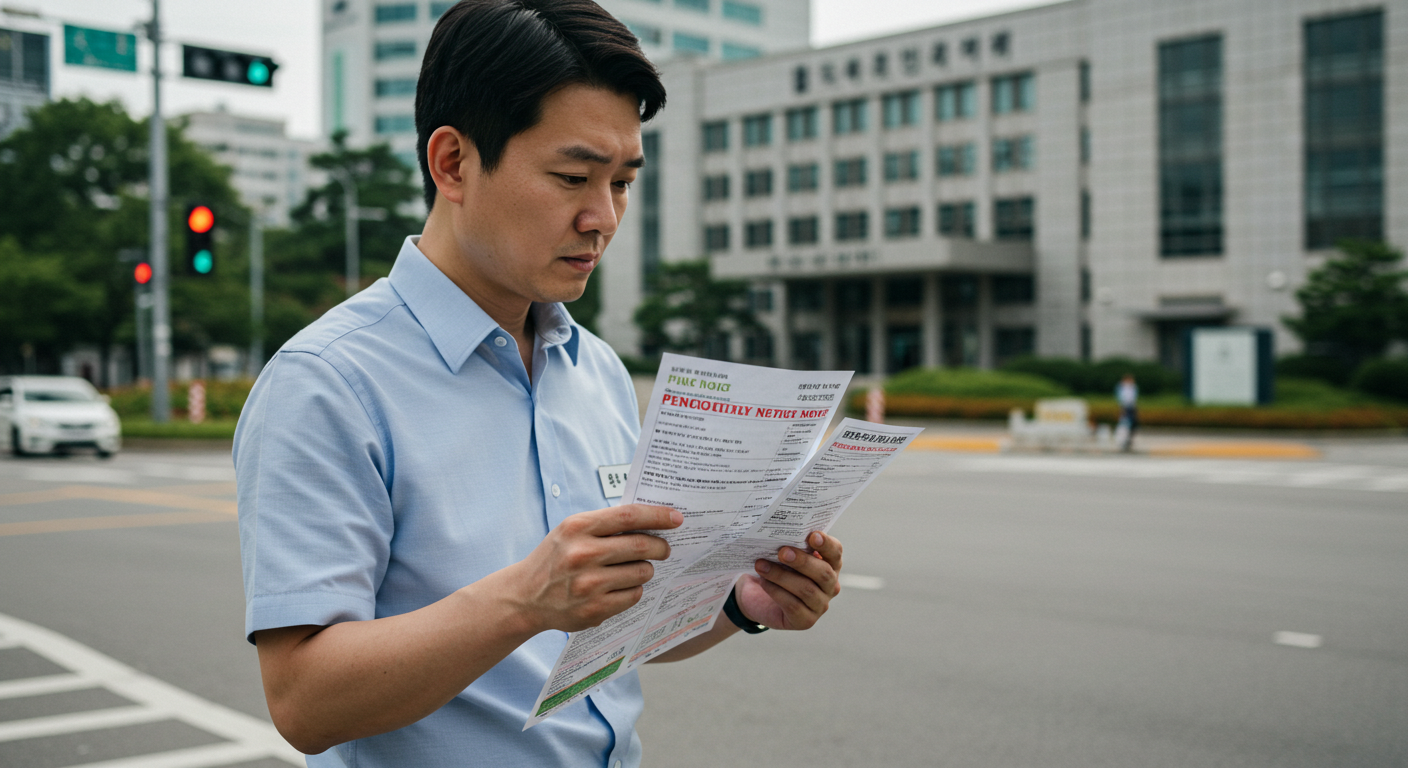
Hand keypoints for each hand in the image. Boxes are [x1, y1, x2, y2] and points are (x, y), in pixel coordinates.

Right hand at [510, 504, 680, 632]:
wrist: (525, 596)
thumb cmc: (555, 558)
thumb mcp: (571, 531)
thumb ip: (605, 524)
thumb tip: (651, 520)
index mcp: (578, 527)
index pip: (629, 516)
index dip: (657, 516)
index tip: (676, 518)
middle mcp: (582, 554)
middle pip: (641, 545)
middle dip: (660, 546)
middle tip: (664, 548)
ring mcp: (589, 584)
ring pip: (641, 573)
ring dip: (646, 570)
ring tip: (636, 569)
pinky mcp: (594, 609)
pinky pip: (633, 596)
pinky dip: (634, 590)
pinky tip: (622, 586)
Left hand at [735, 531, 842, 630]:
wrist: (758, 596)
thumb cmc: (776, 568)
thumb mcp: (783, 555)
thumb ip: (790, 545)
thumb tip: (781, 536)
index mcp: (830, 564)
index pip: (835, 552)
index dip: (826, 544)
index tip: (812, 535)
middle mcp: (830, 586)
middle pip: (824, 573)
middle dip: (803, 561)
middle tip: (782, 552)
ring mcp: (820, 605)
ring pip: (806, 589)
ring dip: (781, 576)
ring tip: (761, 565)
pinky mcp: (806, 621)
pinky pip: (793, 605)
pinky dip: (776, 591)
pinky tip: (764, 581)